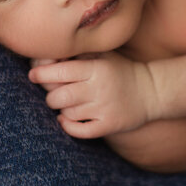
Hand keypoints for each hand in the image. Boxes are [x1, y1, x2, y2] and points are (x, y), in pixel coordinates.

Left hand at [28, 51, 156, 138]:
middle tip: (53, 92)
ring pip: (67, 113)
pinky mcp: (109, 125)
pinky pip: (80, 130)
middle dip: (50, 96)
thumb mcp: (103, 55)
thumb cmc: (120, 70)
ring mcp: (104, 108)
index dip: (41, 73)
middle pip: (59, 96)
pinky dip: (68, 126)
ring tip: (67, 103)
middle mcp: (99, 88)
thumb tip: (45, 57)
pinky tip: (66, 119)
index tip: (33, 75)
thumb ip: (78, 55)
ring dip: (61, 109)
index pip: (61, 71)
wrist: (152, 90)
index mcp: (96, 68)